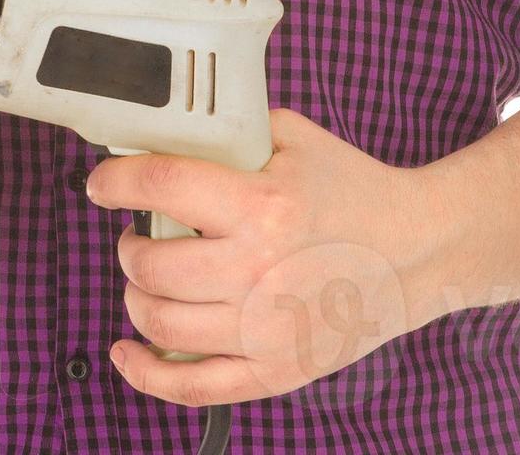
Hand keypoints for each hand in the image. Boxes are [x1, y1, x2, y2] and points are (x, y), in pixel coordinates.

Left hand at [86, 108, 434, 407]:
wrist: (418, 249)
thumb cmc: (355, 191)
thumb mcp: (293, 140)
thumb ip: (230, 134)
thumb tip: (163, 134)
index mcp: (262, 205)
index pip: (161, 187)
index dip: (115, 182)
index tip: (102, 184)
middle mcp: (259, 271)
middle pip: (150, 265)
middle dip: (128, 246)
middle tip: (137, 235)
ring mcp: (266, 329)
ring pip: (159, 322)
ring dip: (137, 296)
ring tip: (149, 278)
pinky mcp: (276, 370)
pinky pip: (192, 386)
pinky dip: (146, 373)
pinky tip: (127, 352)